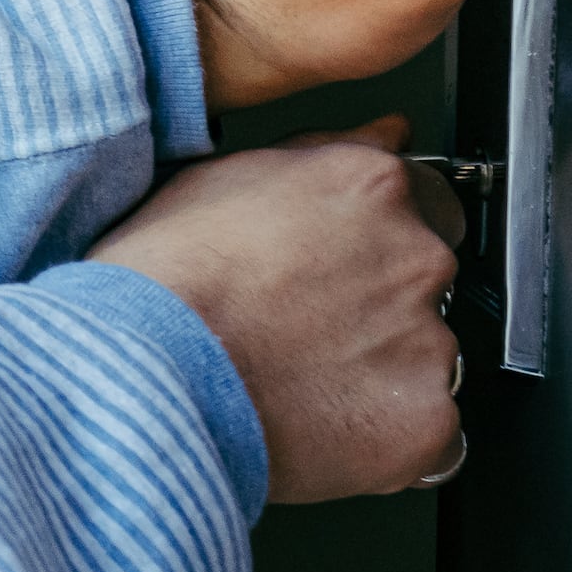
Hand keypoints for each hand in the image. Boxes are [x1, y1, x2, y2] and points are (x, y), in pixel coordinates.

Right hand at [88, 122, 466, 502]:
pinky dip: (385, 438)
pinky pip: (428, 435)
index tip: (336, 271)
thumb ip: (322, 151)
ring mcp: (428, 344)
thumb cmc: (161, 285)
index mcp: (371, 186)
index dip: (373, 242)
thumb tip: (386, 132)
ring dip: (380, 373)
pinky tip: (321, 430)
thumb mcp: (221, 178)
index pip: (423, 201)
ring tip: (299, 386)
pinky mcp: (425, 421)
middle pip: (428, 282)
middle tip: (305, 332)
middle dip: (380, 306)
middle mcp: (415, 258)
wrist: (143, 380)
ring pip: (427, 360)